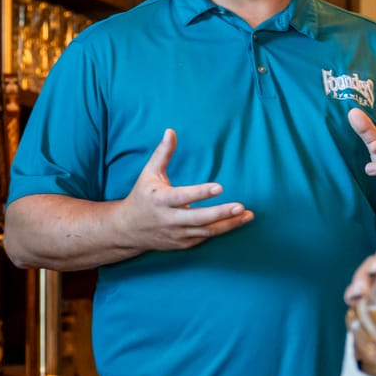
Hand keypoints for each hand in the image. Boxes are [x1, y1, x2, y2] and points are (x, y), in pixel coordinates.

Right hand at [112, 129, 253, 252]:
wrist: (127, 229)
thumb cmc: (142, 196)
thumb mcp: (148, 173)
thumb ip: (162, 153)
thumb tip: (171, 131)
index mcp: (160, 200)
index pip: (183, 197)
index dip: (201, 193)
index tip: (219, 187)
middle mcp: (169, 219)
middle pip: (199, 219)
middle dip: (221, 213)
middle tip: (241, 206)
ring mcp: (176, 234)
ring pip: (206, 231)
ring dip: (228, 224)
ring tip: (247, 215)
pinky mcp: (182, 244)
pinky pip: (204, 238)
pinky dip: (220, 231)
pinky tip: (235, 222)